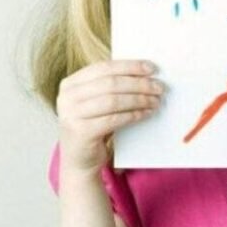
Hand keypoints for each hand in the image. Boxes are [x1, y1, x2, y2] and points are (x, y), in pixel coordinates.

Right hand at [57, 59, 163, 174]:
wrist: (79, 160)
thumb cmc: (92, 127)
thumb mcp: (95, 103)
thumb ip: (110, 87)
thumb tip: (144, 74)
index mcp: (70, 83)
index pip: (104, 67)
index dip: (130, 66)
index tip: (151, 68)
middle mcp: (67, 97)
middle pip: (110, 83)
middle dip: (138, 84)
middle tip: (159, 87)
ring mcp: (71, 115)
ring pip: (113, 101)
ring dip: (139, 99)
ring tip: (155, 101)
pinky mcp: (81, 132)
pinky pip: (114, 119)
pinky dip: (133, 115)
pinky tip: (146, 114)